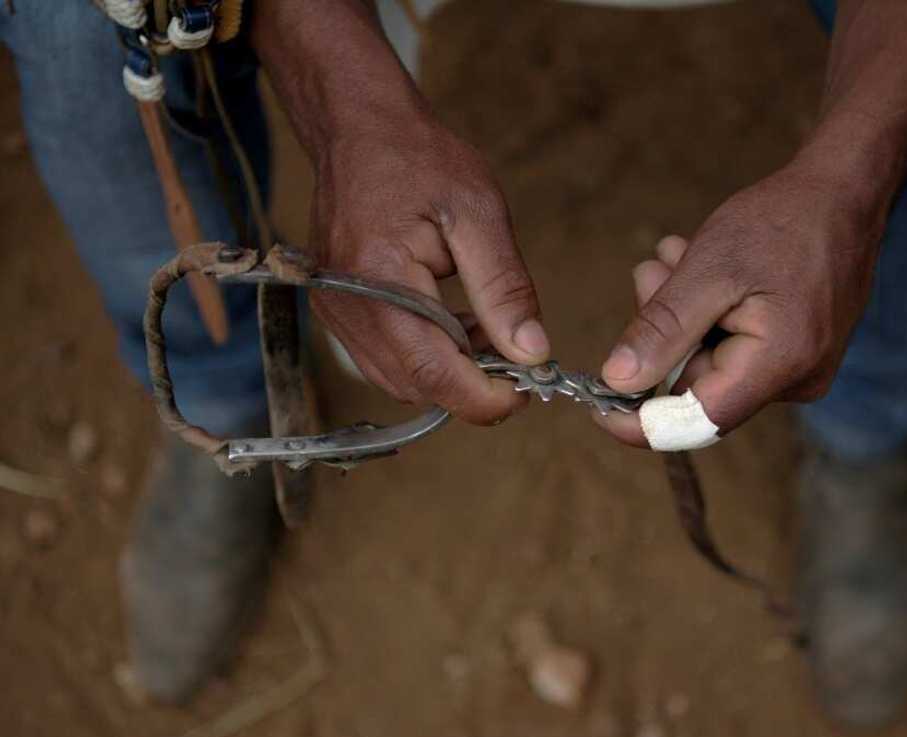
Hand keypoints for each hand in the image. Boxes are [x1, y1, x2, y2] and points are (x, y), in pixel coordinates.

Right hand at [310, 108, 550, 424]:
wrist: (359, 128)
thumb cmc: (419, 158)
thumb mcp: (479, 212)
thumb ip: (504, 287)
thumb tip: (532, 351)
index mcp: (378, 278)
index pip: (432, 372)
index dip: (483, 398)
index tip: (526, 392)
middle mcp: (345, 305)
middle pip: (415, 385)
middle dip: (471, 383)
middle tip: (516, 350)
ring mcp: (335, 312)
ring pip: (400, 380)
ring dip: (450, 370)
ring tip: (487, 325)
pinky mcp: (337, 311)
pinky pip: (386, 359)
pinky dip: (427, 354)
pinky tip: (457, 319)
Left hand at [595, 156, 885, 446]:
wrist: (844, 193)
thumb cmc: (783, 221)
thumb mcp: (709, 270)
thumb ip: (663, 330)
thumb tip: (617, 381)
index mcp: (779, 364)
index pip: (695, 422)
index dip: (639, 421)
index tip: (595, 404)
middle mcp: (796, 381)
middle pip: (698, 386)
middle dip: (664, 333)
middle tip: (653, 272)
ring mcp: (800, 370)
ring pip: (709, 362)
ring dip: (682, 313)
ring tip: (679, 254)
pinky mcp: (796, 354)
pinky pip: (733, 350)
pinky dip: (707, 312)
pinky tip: (702, 265)